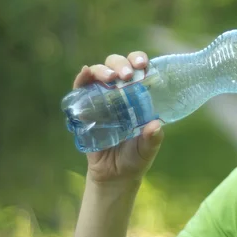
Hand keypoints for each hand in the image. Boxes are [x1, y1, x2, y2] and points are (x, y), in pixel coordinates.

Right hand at [73, 52, 163, 184]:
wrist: (114, 176)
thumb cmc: (135, 158)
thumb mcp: (147, 149)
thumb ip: (152, 139)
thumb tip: (155, 125)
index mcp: (139, 95)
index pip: (139, 69)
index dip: (139, 60)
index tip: (144, 64)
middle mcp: (120, 92)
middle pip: (118, 65)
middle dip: (121, 64)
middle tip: (127, 74)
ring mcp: (101, 99)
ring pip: (99, 73)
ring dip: (103, 70)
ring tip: (111, 78)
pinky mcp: (84, 109)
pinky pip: (80, 89)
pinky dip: (82, 79)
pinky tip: (84, 73)